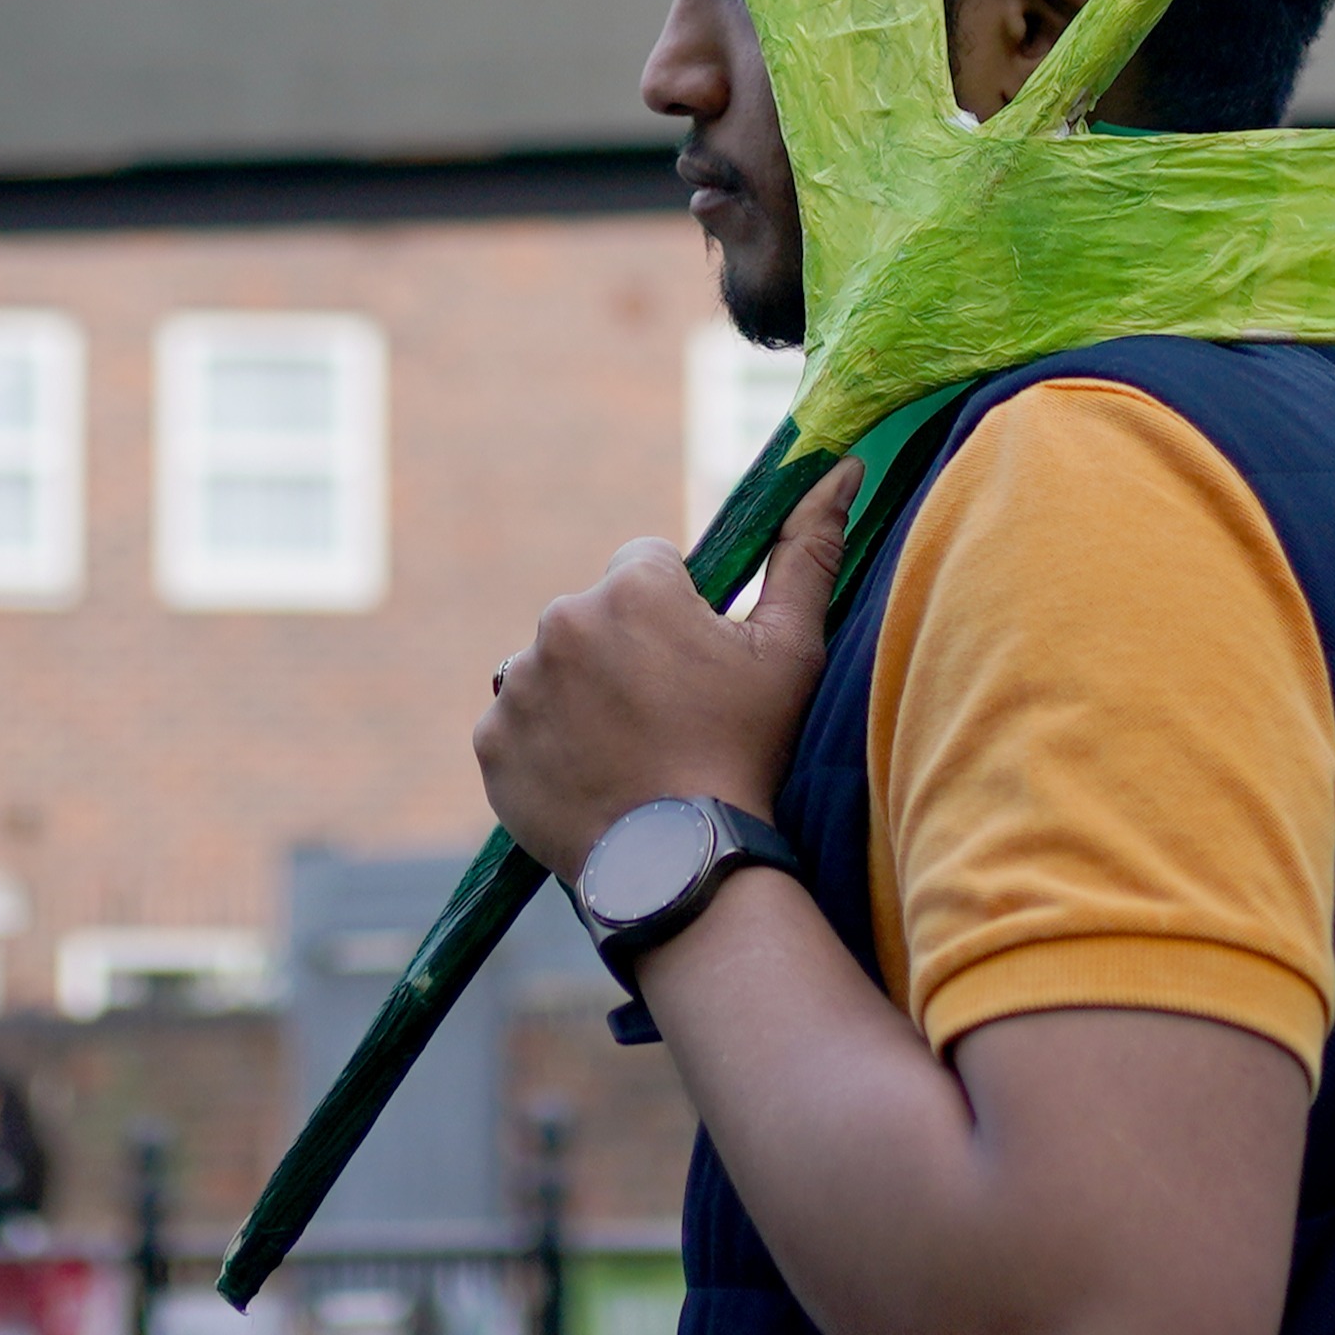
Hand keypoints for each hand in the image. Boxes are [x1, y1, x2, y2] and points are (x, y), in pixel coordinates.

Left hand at [474, 464, 858, 874]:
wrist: (686, 865)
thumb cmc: (748, 751)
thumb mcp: (791, 650)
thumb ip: (809, 551)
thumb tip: (841, 469)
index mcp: (633, 587)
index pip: (646, 566)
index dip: (675, 613)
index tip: (694, 668)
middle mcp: (562, 620)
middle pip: (595, 617)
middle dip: (625, 653)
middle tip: (666, 718)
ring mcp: (520, 684)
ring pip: (554, 668)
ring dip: (582, 695)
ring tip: (629, 752)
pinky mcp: (493, 741)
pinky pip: (518, 725)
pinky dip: (546, 744)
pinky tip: (590, 777)